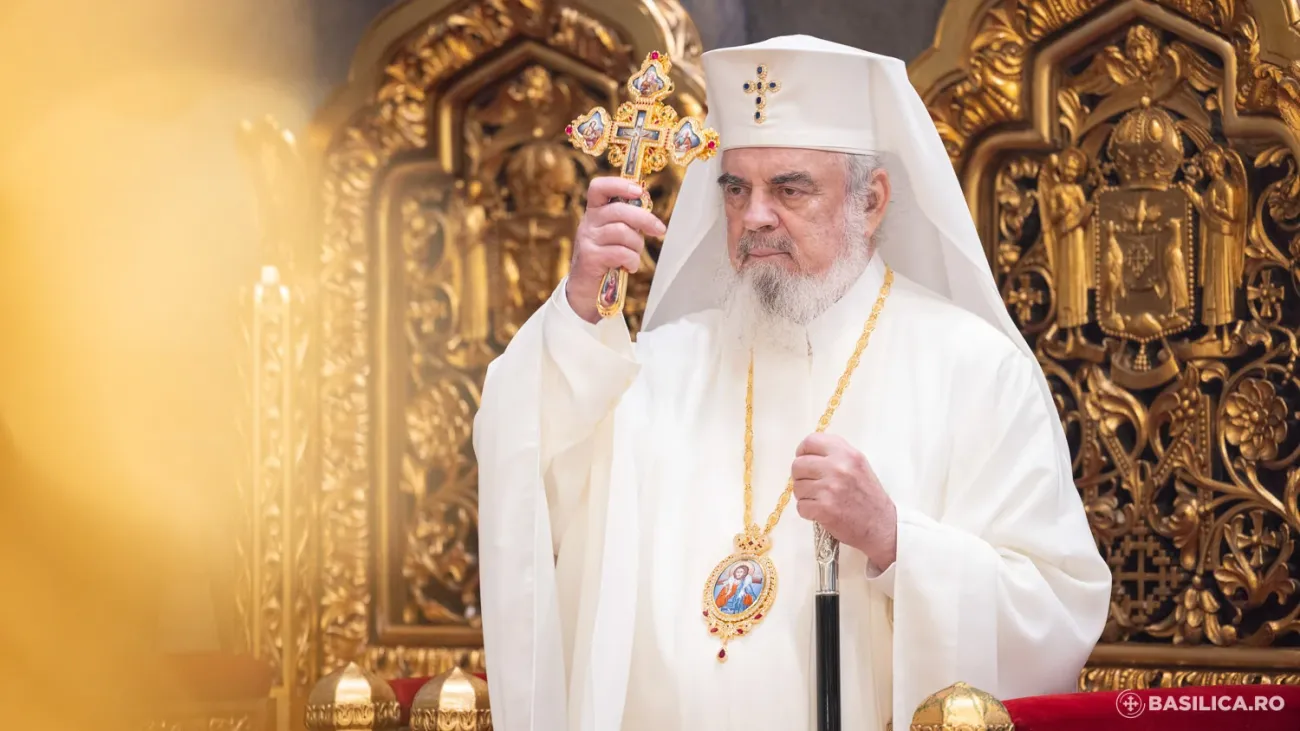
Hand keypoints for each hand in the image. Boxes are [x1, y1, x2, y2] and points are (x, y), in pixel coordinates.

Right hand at [566, 177, 666, 322]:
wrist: (585, 289)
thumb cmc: (605, 259)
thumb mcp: (614, 236)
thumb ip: (627, 222)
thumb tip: (649, 214)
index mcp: (594, 212)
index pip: (598, 188)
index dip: (619, 184)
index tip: (639, 191)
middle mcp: (588, 223)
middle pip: (619, 211)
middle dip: (644, 219)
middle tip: (660, 229)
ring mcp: (587, 239)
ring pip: (622, 232)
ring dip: (636, 246)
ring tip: (634, 256)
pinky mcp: (590, 257)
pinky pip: (620, 253)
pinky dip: (631, 261)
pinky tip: (629, 266)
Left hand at [792, 433, 896, 568]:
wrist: (881, 526)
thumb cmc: (868, 495)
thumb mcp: (858, 464)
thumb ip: (835, 454)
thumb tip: (806, 452)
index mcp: (847, 454)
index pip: (811, 442)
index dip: (802, 451)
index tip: (804, 460)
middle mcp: (838, 468)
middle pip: (798, 465)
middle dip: (800, 476)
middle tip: (812, 484)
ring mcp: (830, 488)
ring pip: (797, 487)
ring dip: (804, 495)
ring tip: (820, 499)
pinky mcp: (824, 509)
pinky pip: (800, 506)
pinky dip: (808, 511)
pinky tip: (821, 512)